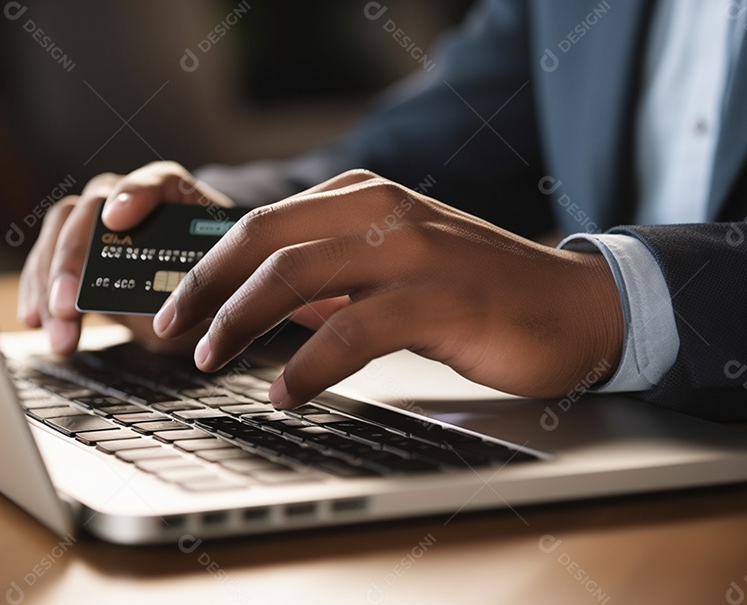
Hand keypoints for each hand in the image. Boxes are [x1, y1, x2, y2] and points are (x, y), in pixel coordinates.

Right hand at [18, 161, 233, 354]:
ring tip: (59, 333)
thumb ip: (192, 294)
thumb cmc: (209, 281)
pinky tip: (35, 321)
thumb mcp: (212, 292)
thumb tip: (162, 309)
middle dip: (73, 259)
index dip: (134, 195)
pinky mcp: (75, 247)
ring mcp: (97, 218)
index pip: (157, 182)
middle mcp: (130, 197)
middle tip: (68, 305)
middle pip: (92, 209)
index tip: (116, 219)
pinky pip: (46, 258)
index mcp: (176, 197)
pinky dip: (37, 291)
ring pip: (60, 232)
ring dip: (49, 284)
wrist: (195, 288)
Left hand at [152, 170, 623, 408]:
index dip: (208, 260)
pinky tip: (286, 393)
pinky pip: (349, 332)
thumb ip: (333, 279)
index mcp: (366, 195)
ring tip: (209, 359)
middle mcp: (383, 210)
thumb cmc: (479, 291)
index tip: (173, 298)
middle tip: (170, 328)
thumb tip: (262, 305)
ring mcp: (411, 251)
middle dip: (204, 286)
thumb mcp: (395, 268)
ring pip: (296, 277)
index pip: (264, 221)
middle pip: (265, 239)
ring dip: (239, 323)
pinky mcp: (437, 299)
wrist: (575, 307)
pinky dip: (305, 368)